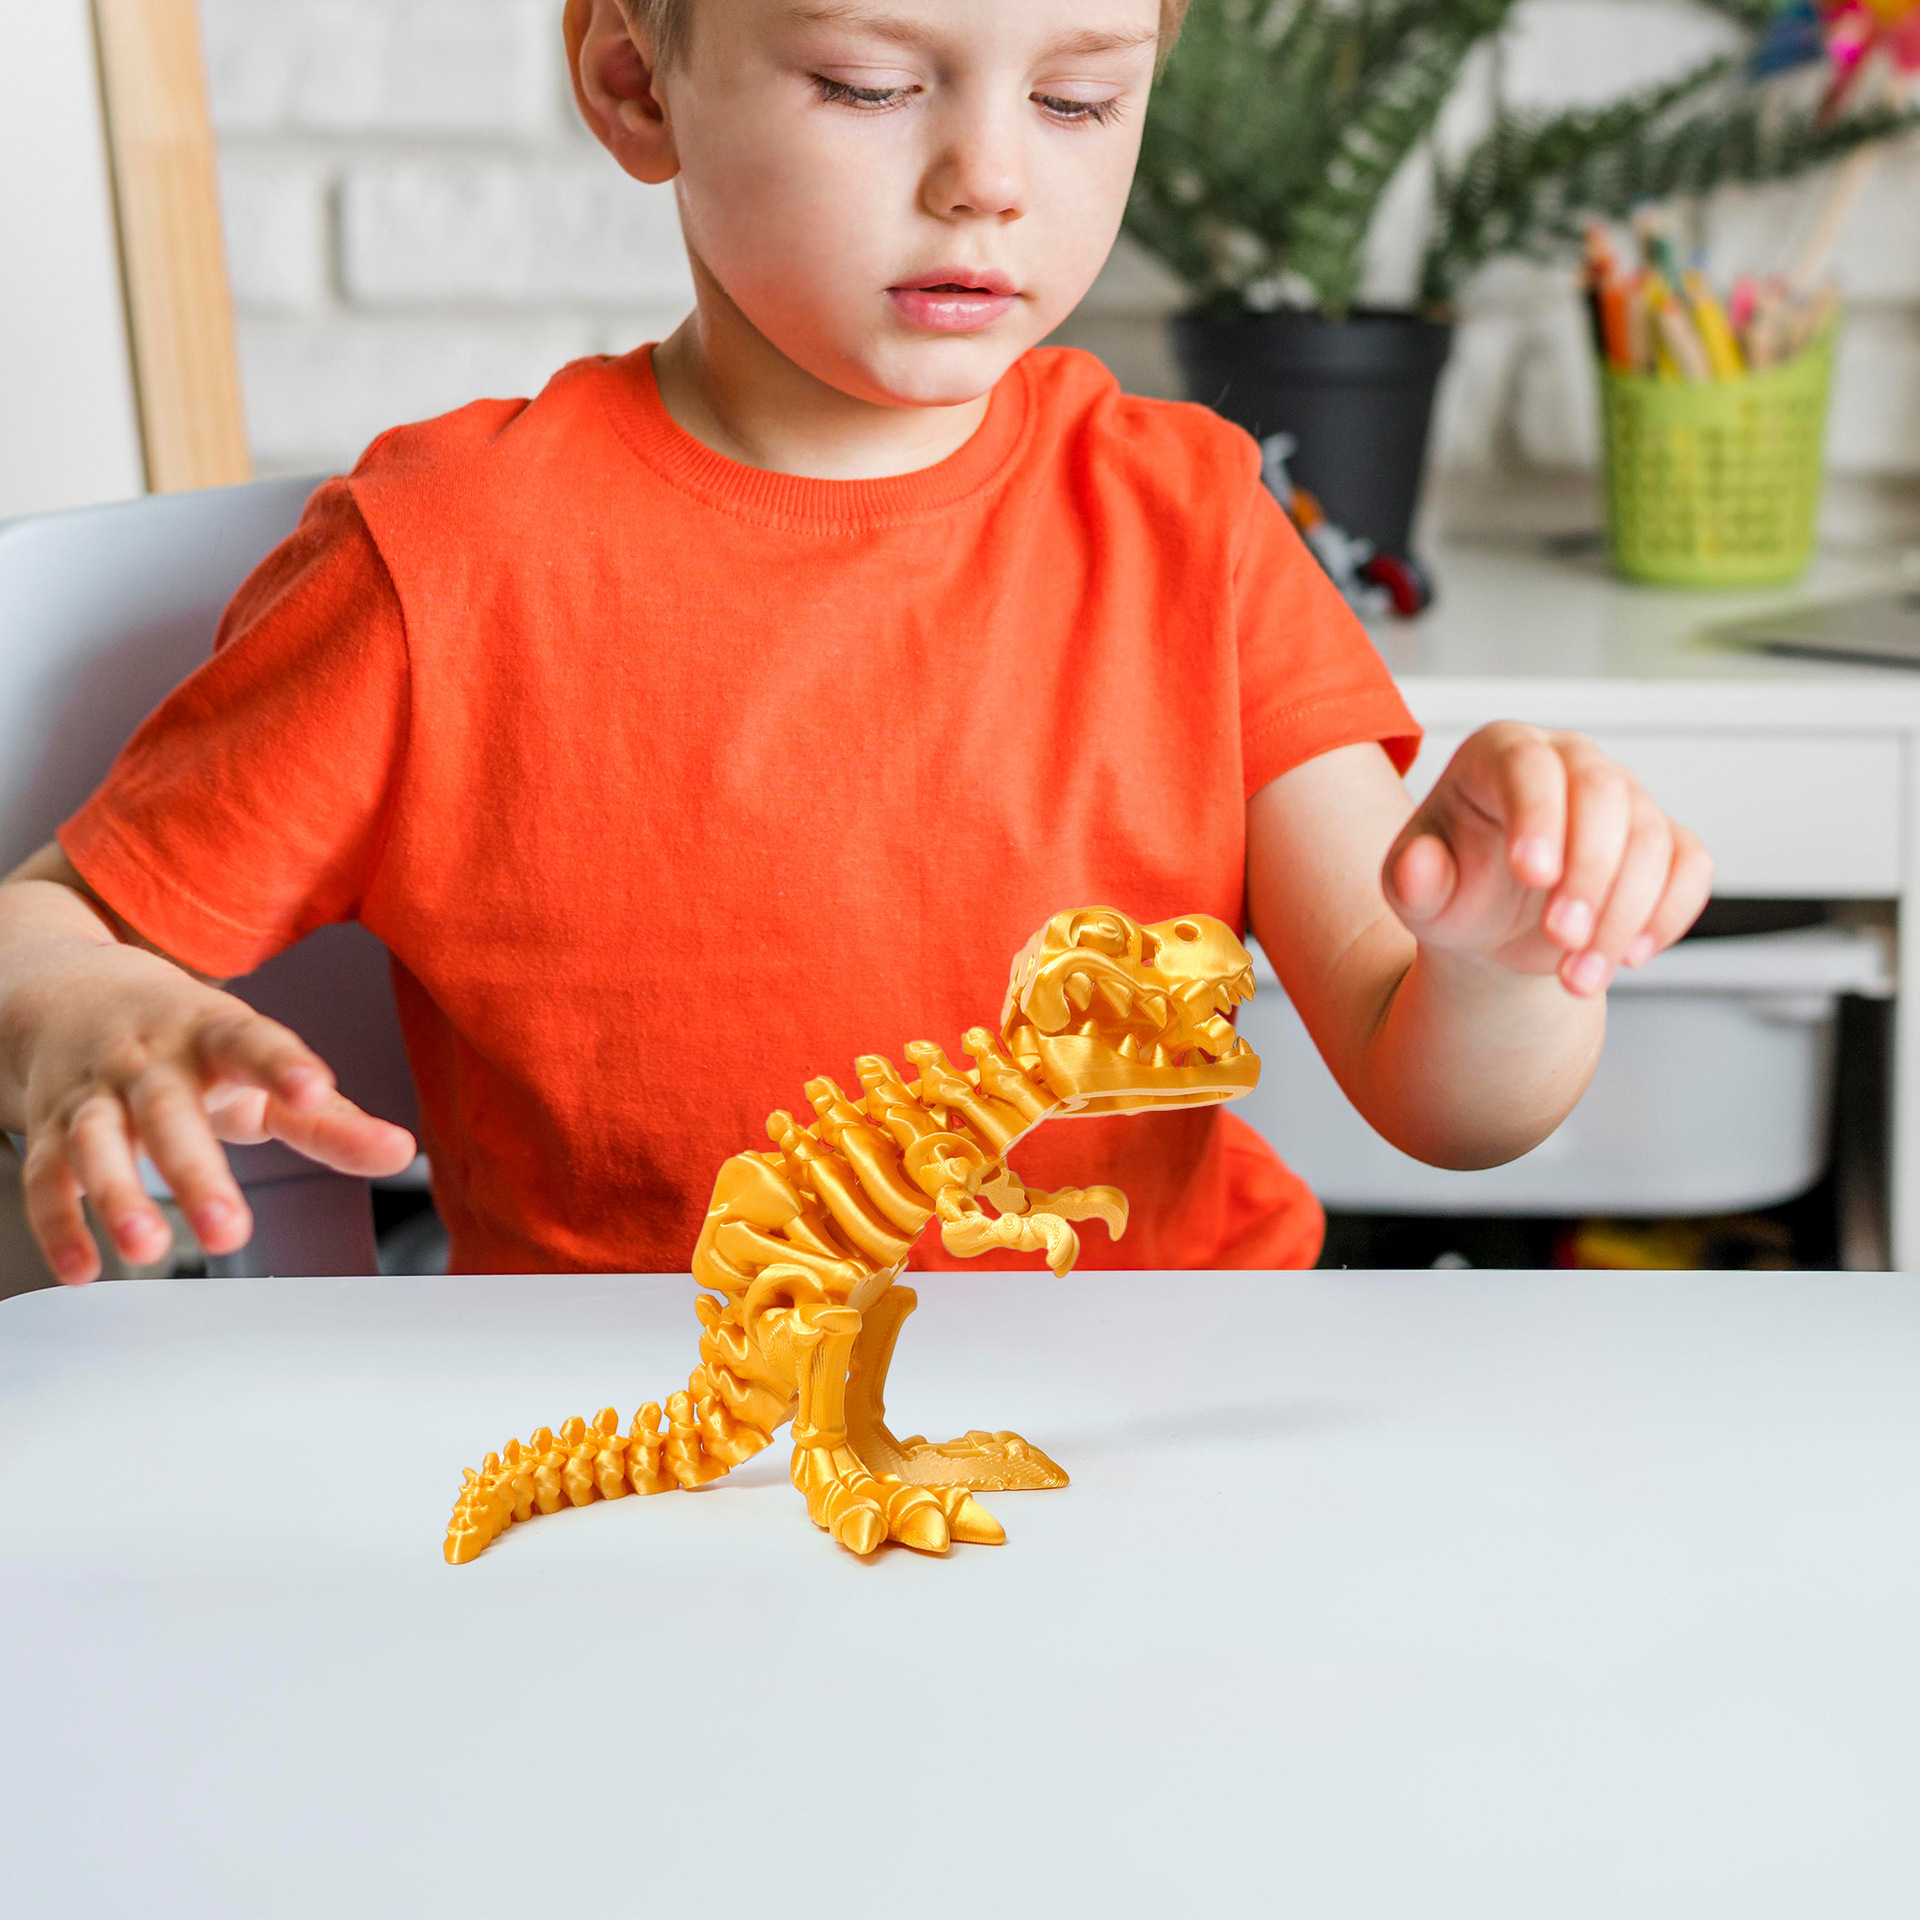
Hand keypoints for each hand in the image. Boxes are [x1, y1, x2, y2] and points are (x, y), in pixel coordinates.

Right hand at [19, 945, 415, 1283]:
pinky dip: (60, 1223)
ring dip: (118, 1196)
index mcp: (212, 1033)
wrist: (70, 993)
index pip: (252, 1042)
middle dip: (195, 1171)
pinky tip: (83, 1267)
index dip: (284, 1064)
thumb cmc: (188, 1041)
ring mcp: (94, 1092)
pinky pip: (45, 1177)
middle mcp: (149, 1060)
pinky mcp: (48, 1127)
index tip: (314, 1089)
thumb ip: (329, 1117)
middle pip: (169, 1111)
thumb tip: (400, 1153)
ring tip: (147, 1247)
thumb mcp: (260, 1068)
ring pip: (97, 1142)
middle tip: (229, 1230)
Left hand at [1382, 722, 1712, 996]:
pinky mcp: (1665, 838)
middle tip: (1560, 938)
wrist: (1492, 926)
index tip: (1532, 874)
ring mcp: (1624, 797)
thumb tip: (1418, 866)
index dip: (1537, 815)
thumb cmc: (1453, 890)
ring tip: (1577, 976)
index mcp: (1500, 752)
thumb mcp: (1417, 893)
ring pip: (1651, 839)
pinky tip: (1628, 957)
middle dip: (1588, 873)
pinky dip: (1668, 915)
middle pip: (1603, 795)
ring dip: (1622, 915)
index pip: (1528, 766)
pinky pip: (1690, 867)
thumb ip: (1411, 879)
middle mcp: (1570, 761)